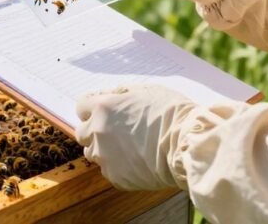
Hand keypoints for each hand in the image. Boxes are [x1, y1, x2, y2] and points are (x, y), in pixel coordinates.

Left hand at [75, 84, 195, 189]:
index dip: (93, 108)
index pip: (81, 106)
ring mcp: (105, 156)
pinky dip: (118, 166)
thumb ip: (122, 94)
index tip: (103, 112)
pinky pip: (109, 170)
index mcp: (103, 107)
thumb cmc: (172, 113)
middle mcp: (98, 131)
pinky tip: (137, 161)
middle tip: (115, 131)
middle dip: (94, 130)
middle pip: (82, 132)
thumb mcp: (146, 91)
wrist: (186, 144)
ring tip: (128, 148)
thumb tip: (111, 96)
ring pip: (93, 153)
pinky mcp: (116, 177)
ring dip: (104, 149)